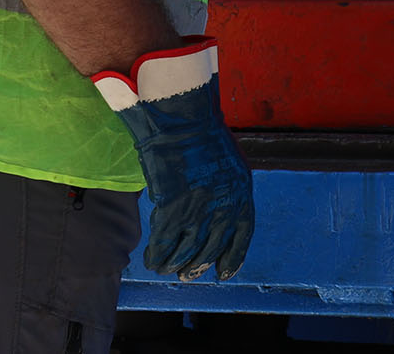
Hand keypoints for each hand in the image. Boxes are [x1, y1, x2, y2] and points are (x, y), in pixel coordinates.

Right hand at [92, 39, 254, 279]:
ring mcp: (199, 211)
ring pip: (186, 252)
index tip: (223, 273)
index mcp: (242, 195)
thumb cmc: (203, 133)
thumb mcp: (229, 162)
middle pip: (211, 249)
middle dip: (198, 266)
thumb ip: (225, 189)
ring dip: (175, 265)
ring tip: (167, 269)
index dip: (232, 259)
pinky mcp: (173, 211)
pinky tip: (152, 260)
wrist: (184, 119)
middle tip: (187, 274)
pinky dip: (157, 256)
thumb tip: (216, 211)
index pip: (241, 237)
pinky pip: (164, 244)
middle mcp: (225, 208)